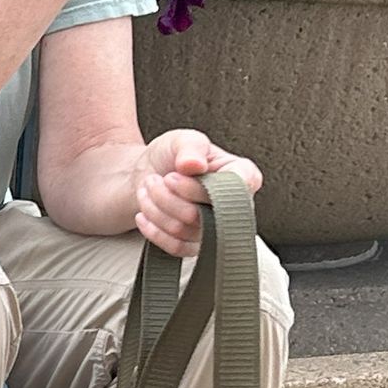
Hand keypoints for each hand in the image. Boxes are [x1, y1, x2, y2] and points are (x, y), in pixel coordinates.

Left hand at [133, 130, 262, 257]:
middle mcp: (234, 207)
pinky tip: (145, 213)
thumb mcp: (181, 140)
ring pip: (183, 230)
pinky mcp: (195, 246)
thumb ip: (190, 147)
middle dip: (169, 195)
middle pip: (204, 215)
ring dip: (156, 208)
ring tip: (149, 189)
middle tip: (158, 179)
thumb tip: (194, 164)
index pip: (234, 191)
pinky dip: (153, 229)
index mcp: (242, 176)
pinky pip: (175, 248)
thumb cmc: (171, 156)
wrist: (147, 174)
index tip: (177, 172)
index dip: (198, 187)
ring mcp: (216, 230)